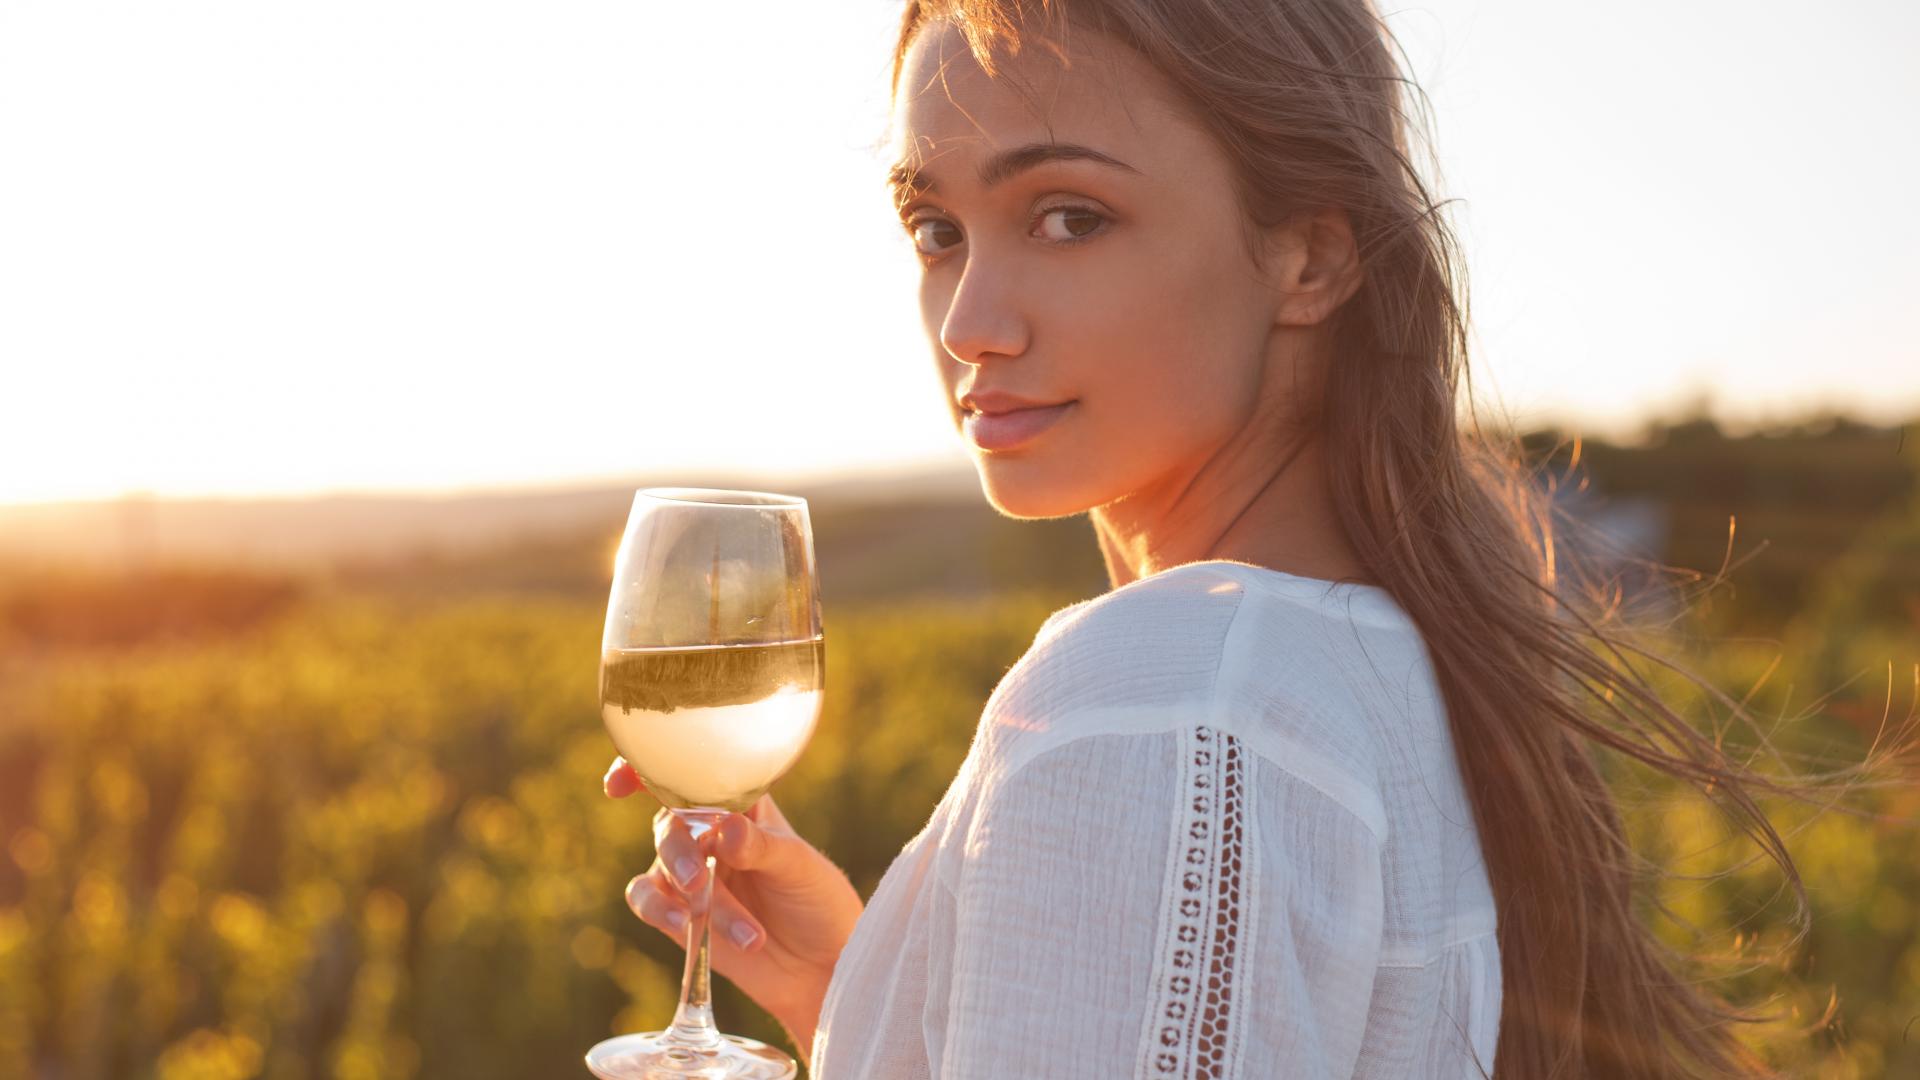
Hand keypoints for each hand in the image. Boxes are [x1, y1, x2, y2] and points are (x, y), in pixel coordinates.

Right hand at [603, 756, 862, 1058]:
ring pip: (662, 864)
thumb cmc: (815, 900)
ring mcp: (691, 871)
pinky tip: (684, 925)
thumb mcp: (799, 867)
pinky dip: (658, 909)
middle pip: (670, 822)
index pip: (692, 776)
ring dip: (681, 888)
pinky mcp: (678, 911)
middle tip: (699, 881)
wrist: (819, 963)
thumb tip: (725, 827)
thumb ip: (761, 847)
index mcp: (740, 804)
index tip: (622, 781)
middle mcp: (708, 832)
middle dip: (679, 850)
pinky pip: (647, 900)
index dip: (650, 768)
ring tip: (704, 917)